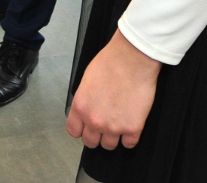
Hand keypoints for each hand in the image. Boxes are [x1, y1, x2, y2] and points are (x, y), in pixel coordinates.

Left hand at [67, 30, 160, 148]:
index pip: (74, 131)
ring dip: (113, 137)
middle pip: (91, 142)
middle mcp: (94, 120)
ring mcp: (114, 127)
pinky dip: (130, 138)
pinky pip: (129, 144)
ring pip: (109, 146)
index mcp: (80, 107)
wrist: (132, 60)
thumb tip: (88, 108)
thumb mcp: (86, 80)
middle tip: (104, 126)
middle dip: (96, 135)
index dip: (81, 130)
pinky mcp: (133, 128)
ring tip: (118, 124)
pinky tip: (130, 126)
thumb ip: (85, 100)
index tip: (86, 127)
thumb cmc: (110, 63)